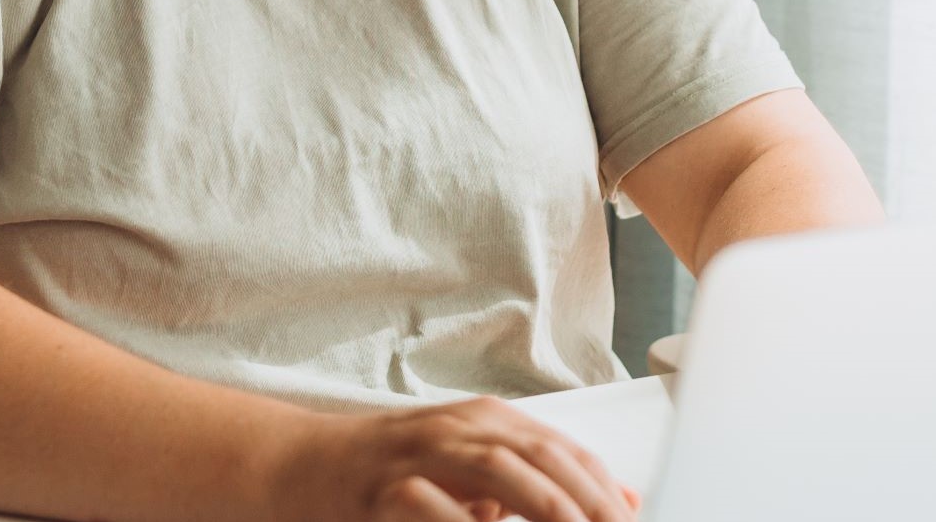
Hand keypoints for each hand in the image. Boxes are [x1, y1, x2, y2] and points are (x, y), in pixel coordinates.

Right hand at [263, 395, 641, 521]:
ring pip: (501, 474)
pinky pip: (436, 509)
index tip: (635, 519)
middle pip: (543, 461)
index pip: (564, 452)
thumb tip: (616, 500)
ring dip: (549, 509)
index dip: (606, 490)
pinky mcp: (384, 491)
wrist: (299, 466)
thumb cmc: (389, 474)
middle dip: (591, 504)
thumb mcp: (467, 472)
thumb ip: (532, 485)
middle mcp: (459, 430)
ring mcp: (420, 456)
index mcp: (486, 422)